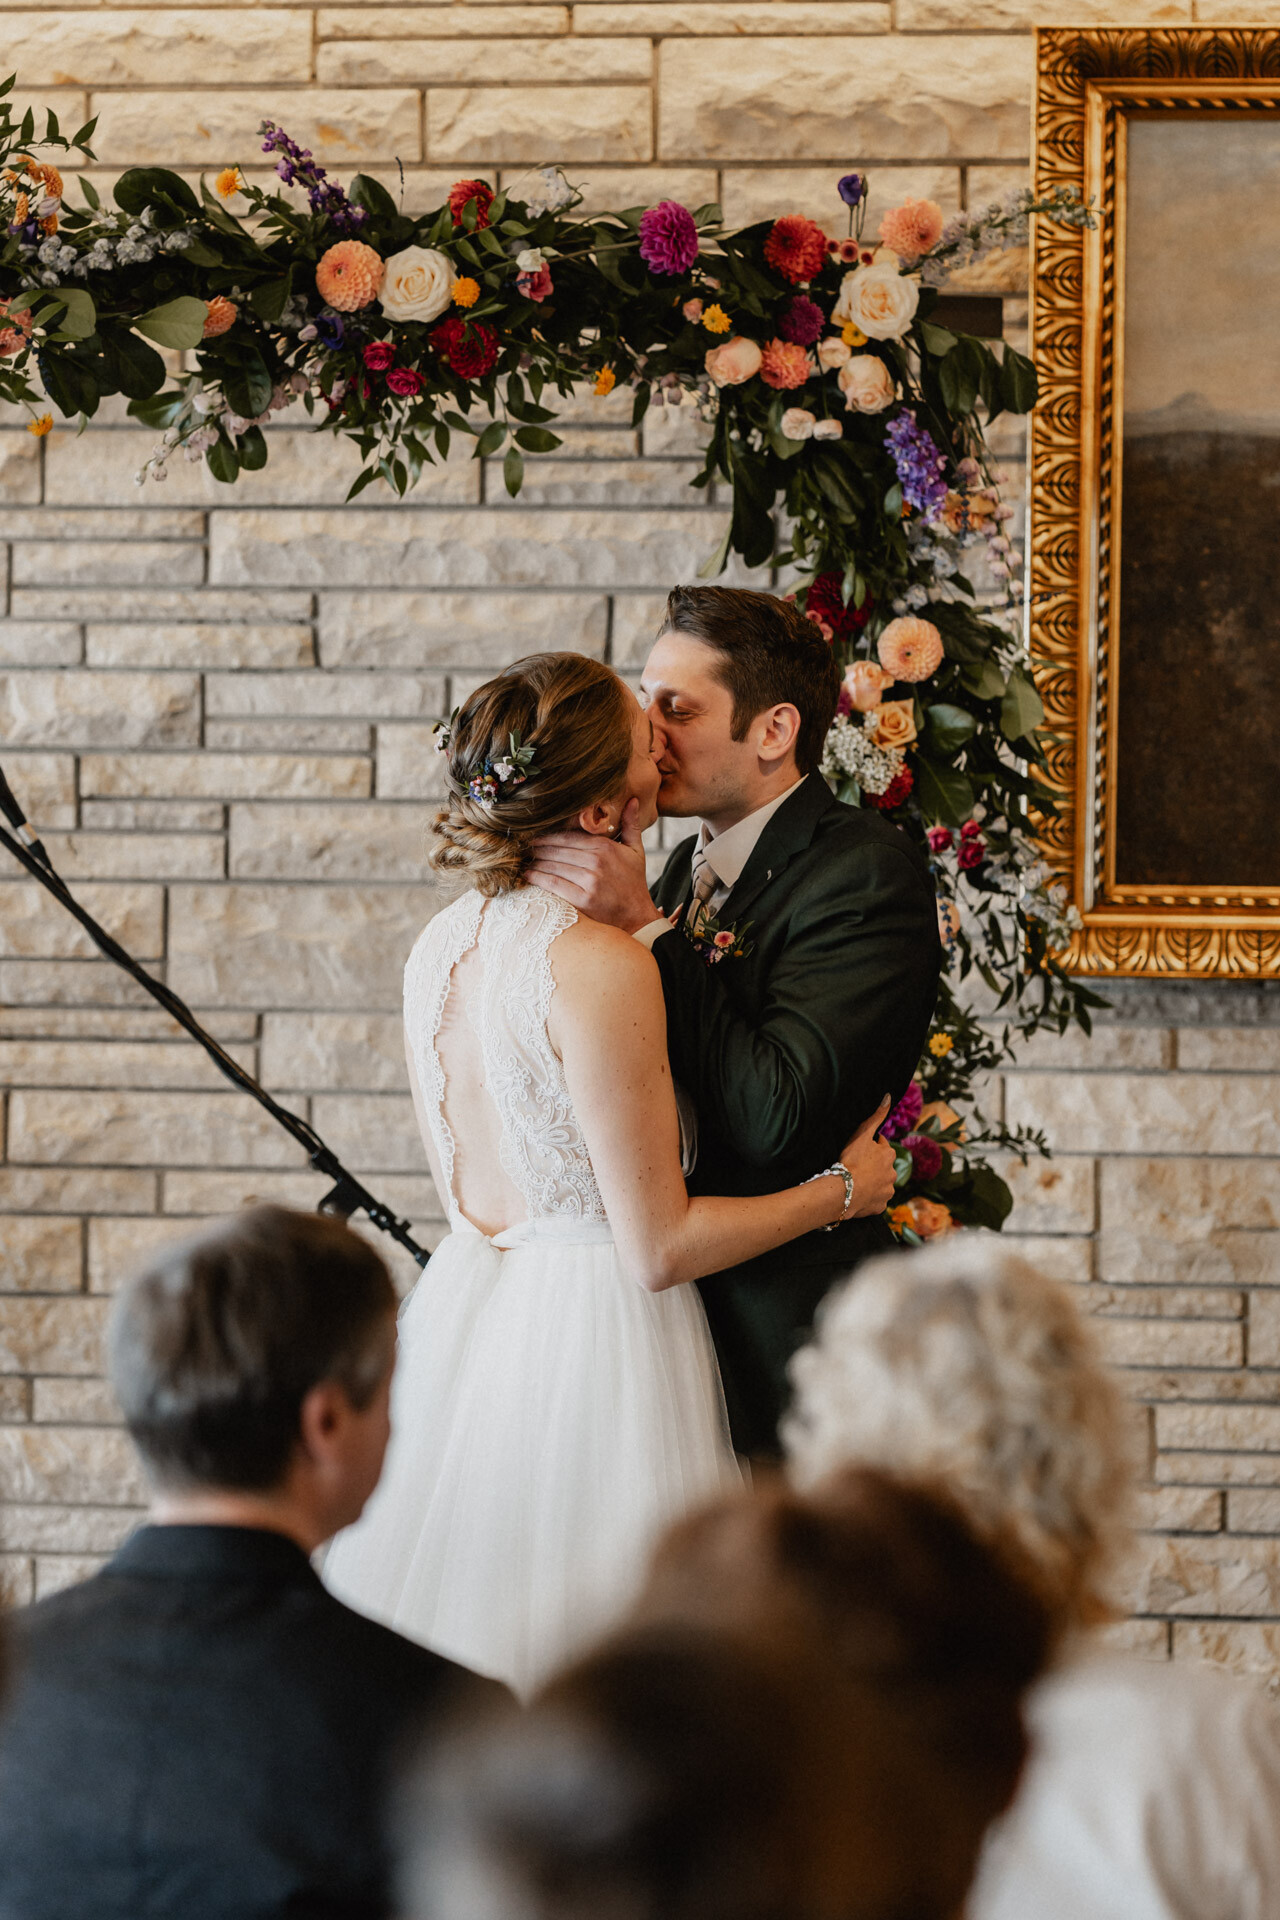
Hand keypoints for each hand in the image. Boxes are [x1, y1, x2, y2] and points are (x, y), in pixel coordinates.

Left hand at [525, 798, 661, 932]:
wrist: (638, 917)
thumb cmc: (634, 883)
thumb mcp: (636, 851)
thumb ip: (631, 825)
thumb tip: (632, 799)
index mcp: (605, 847)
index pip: (568, 836)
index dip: (548, 836)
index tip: (533, 835)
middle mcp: (596, 861)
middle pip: (557, 850)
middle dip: (537, 848)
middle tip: (522, 846)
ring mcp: (590, 880)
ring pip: (553, 865)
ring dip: (535, 862)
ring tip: (522, 859)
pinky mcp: (583, 899)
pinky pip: (554, 883)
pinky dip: (538, 878)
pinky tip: (527, 875)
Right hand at [838, 1095, 895, 1218]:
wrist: (844, 1191)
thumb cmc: (852, 1161)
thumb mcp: (862, 1135)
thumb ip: (876, 1116)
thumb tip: (888, 1096)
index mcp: (889, 1156)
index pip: (882, 1146)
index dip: (871, 1146)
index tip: (860, 1149)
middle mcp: (892, 1173)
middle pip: (883, 1166)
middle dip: (873, 1165)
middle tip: (856, 1165)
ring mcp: (887, 1191)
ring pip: (881, 1184)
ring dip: (872, 1182)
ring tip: (856, 1181)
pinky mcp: (880, 1206)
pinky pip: (875, 1200)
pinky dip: (869, 1198)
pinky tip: (858, 1194)